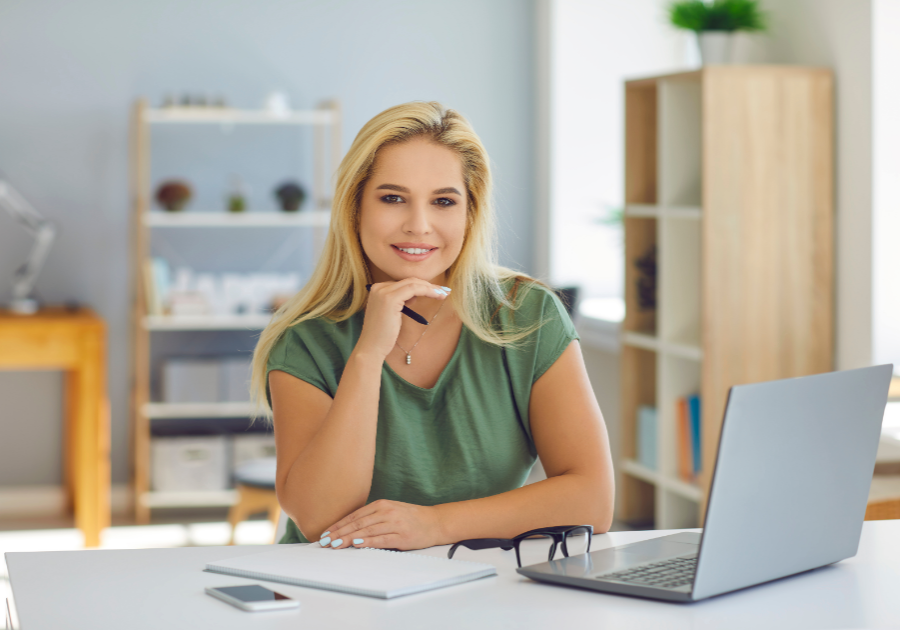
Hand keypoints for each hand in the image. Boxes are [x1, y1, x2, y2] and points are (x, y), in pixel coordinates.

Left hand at [316, 499, 444, 550]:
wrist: (434, 522)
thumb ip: (373, 517)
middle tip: (325, 541)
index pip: (355, 515)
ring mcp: (394, 523)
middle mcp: (386, 512)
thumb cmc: (411, 518)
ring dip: (348, 538)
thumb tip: (350, 528)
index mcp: (381, 504)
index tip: (326, 533)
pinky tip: (356, 544)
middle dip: (339, 533)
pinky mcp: (401, 536)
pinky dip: (367, 542)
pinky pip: (380, 539)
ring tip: (335, 544)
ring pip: (366, 531)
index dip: (339, 525)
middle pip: (357, 523)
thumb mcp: (391, 511)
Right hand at [355, 279, 449, 360]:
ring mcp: (383, 292)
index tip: (435, 291)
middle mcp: (378, 287)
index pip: (403, 283)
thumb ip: (401, 301)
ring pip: (413, 283)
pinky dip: (427, 291)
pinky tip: (436, 296)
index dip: (421, 286)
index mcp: (377, 289)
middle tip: (443, 291)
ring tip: (443, 294)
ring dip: (430, 288)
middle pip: (409, 280)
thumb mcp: (392, 313)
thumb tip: (414, 296)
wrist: (372, 347)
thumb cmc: (383, 334)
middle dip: (428, 285)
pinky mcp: (390, 298)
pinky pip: (413, 289)